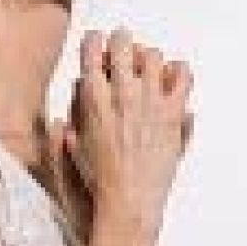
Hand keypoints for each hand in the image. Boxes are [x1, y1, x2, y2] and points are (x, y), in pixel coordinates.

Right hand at [71, 27, 194, 236]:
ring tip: (147, 70)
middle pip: (123, 42)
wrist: (128, 204)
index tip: (98, 43)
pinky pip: (182, 75)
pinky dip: (178, 73)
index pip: (91, 50)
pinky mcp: (173, 115)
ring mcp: (150, 102)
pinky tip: (171, 83)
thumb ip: (65, 128)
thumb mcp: (70, 153)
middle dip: (122, 41)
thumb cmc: (98, 184)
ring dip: (149, 58)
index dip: (94, 41)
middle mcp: (122, 95)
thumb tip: (64, 113)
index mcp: (93, 100)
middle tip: (123, 50)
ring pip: (154, 55)